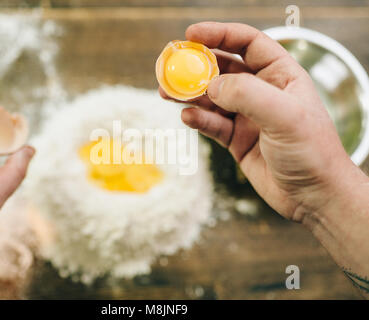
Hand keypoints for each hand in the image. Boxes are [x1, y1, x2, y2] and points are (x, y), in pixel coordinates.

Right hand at [160, 22, 367, 221]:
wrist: (313, 197)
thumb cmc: (312, 152)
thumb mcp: (285, 116)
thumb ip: (247, 95)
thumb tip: (211, 85)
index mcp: (281, 76)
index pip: (248, 43)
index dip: (219, 35)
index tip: (191, 35)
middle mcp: (262, 92)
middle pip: (223, 69)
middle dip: (196, 66)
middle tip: (170, 66)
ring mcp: (247, 116)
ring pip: (212, 98)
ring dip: (189, 94)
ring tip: (167, 92)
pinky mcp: (236, 139)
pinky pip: (212, 124)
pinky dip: (198, 120)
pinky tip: (187, 118)